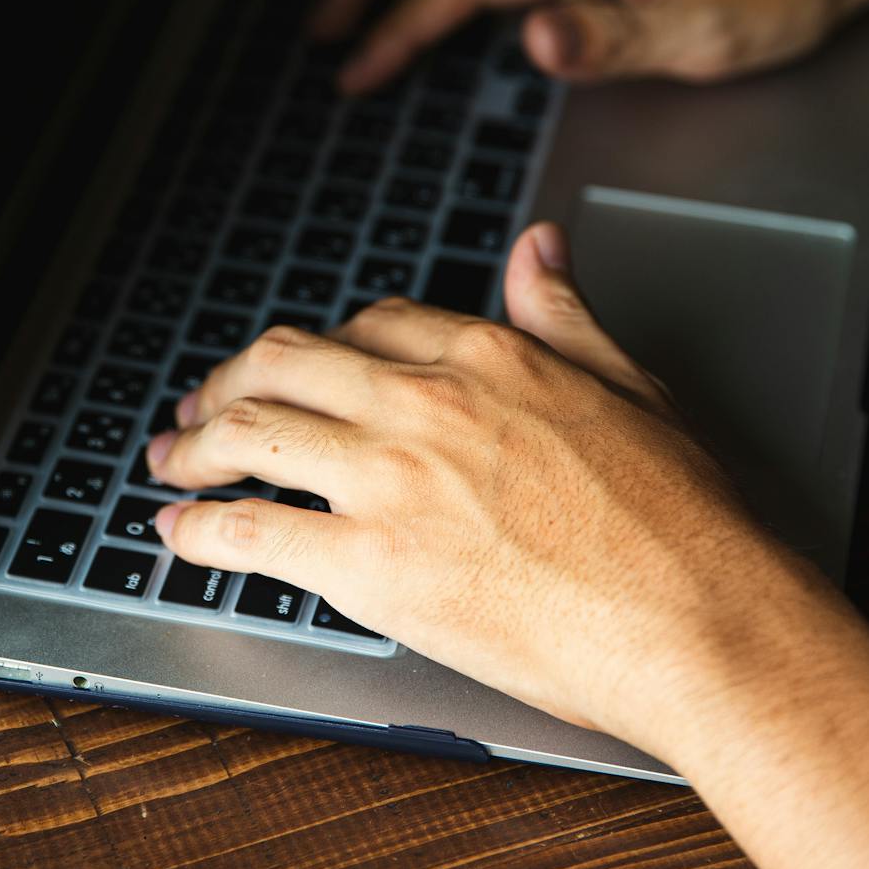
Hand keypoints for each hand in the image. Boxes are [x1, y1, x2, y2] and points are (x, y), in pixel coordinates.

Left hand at [145, 222, 789, 736]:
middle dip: (225, 383)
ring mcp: (389, 479)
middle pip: (283, 363)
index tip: (298, 372)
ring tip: (171, 461)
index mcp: (485, 354)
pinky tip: (179, 532)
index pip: (367, 324)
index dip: (317, 349)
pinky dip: (197, 528)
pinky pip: (250, 531)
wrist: (697, 620)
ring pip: (251, 432)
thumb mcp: (630, 385)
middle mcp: (424, 401)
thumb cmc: (681, 522)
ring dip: (194, 444)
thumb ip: (565, 313)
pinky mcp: (369, 565)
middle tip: (199, 409)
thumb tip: (538, 247)